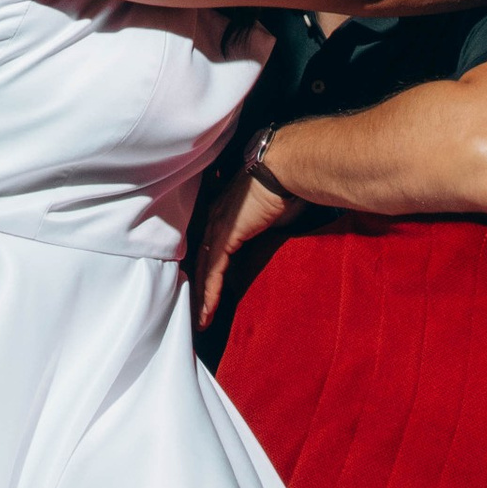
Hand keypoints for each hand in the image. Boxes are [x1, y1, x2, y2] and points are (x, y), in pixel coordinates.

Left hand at [192, 156, 299, 325]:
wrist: (285, 167)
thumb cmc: (286, 185)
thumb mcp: (273, 213)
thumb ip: (266, 228)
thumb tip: (272, 239)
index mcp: (226, 212)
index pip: (212, 247)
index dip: (209, 270)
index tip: (209, 290)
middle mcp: (216, 218)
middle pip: (203, 260)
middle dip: (200, 288)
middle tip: (199, 312)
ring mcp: (219, 226)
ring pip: (205, 270)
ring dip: (202, 297)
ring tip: (202, 320)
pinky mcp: (226, 235)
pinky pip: (214, 271)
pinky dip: (210, 293)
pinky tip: (208, 311)